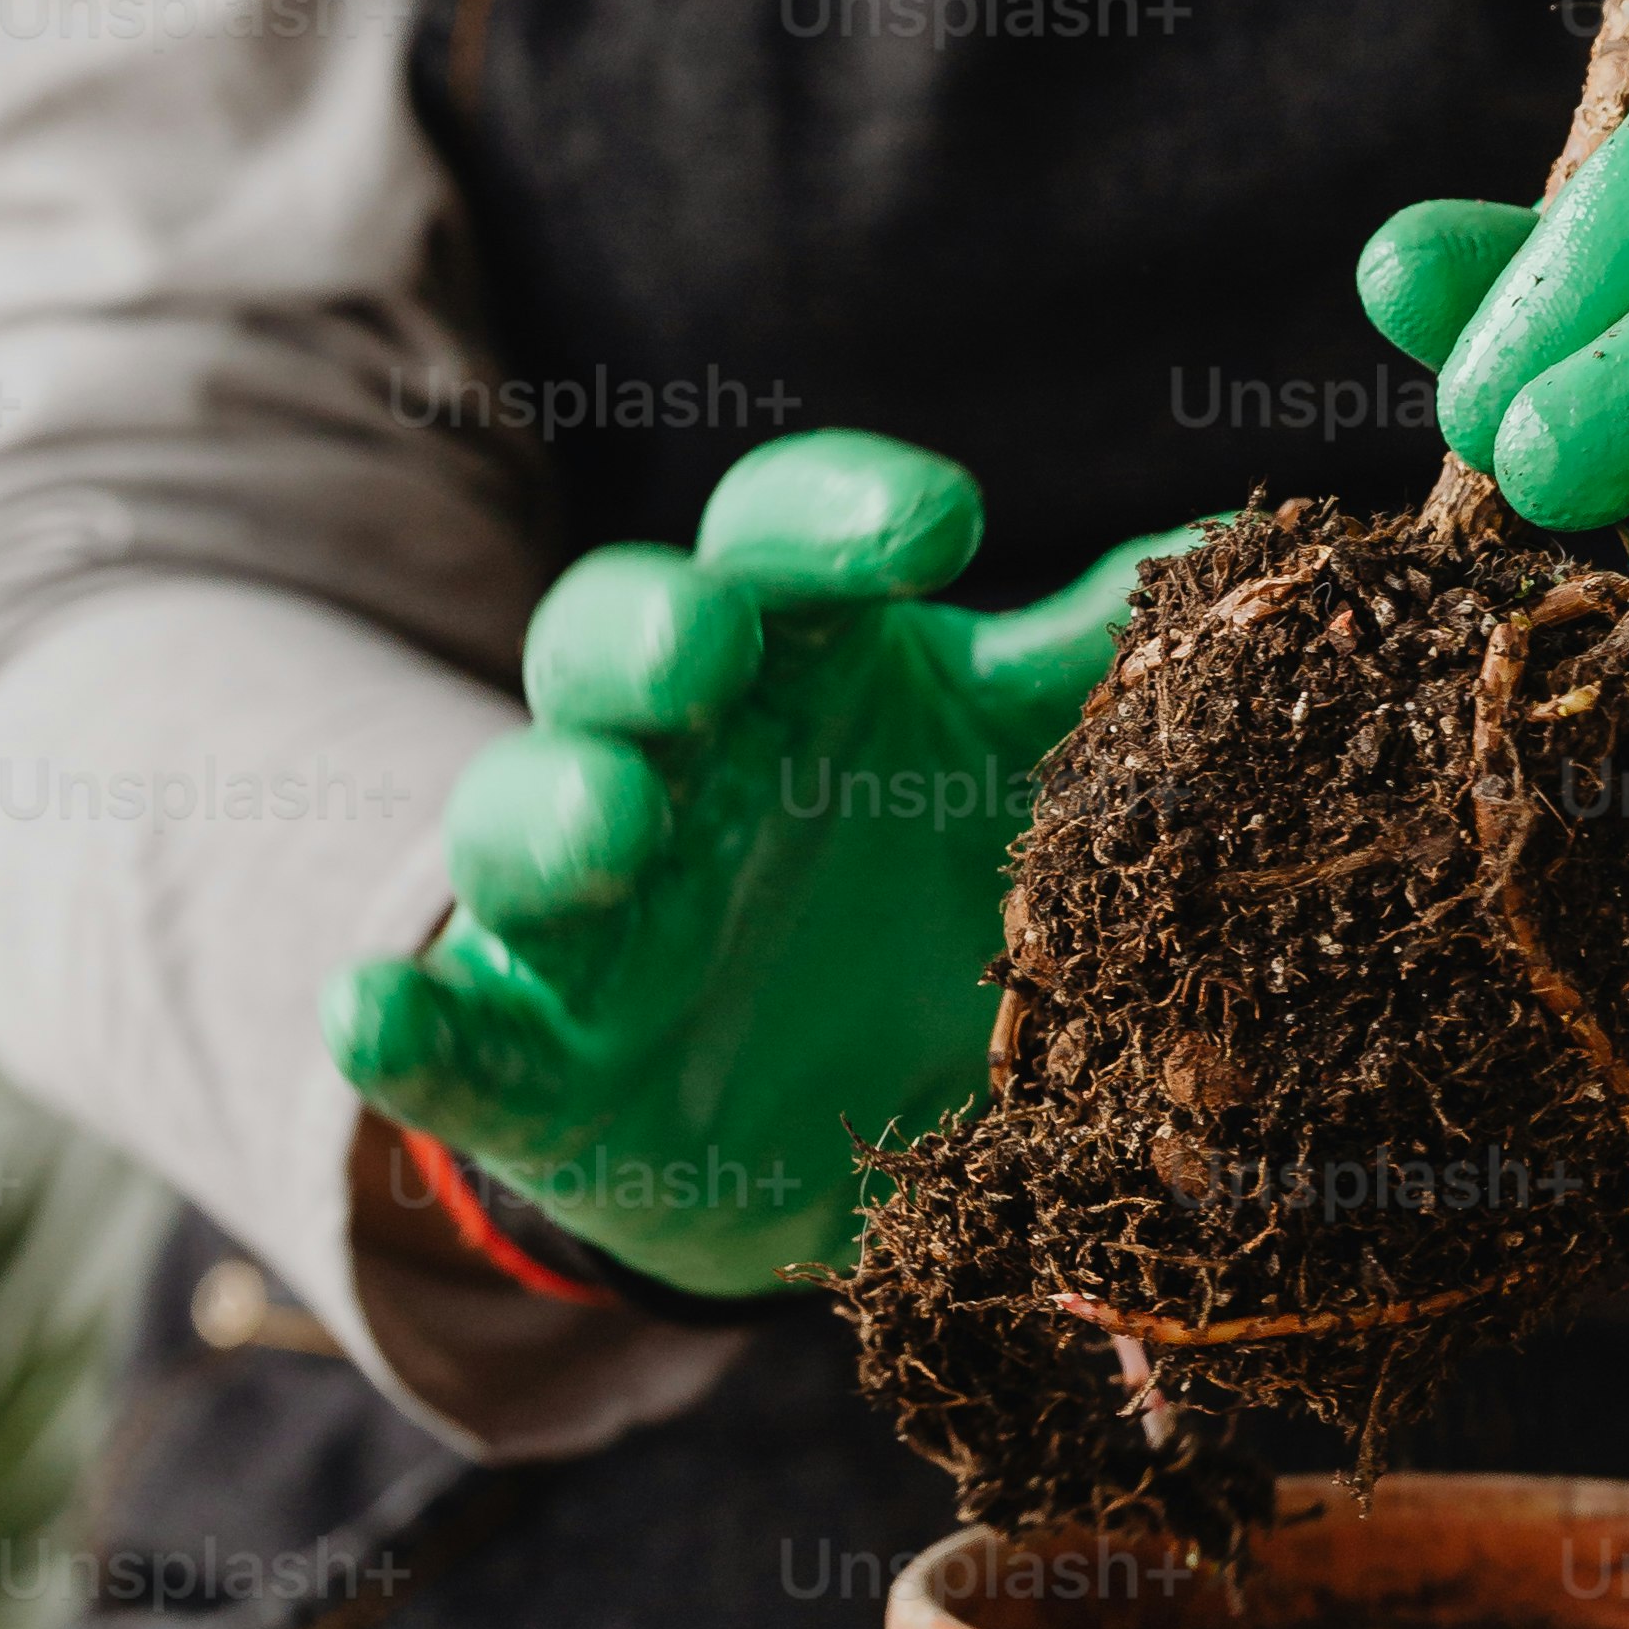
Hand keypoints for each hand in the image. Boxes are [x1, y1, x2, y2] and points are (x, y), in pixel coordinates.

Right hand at [324, 431, 1196, 1297]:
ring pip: (520, 814)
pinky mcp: (518, 1053)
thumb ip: (1108, 678)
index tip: (948, 526)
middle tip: (713, 656)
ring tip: (610, 833)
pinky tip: (371, 1012)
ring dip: (547, 814)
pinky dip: (398, 1018)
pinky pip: (437, 1025)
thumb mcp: (1020, 773)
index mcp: (799, 658)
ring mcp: (581, 903)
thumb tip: (1256, 548)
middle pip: (619, 637)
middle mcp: (672, 750)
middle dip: (653, 637)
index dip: (845, 518)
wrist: (816, 1111)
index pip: (790, 543)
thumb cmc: (919, 876)